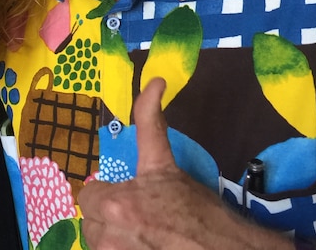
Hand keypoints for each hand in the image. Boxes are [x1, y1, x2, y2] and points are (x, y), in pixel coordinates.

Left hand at [78, 78, 292, 249]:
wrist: (227, 249)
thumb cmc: (199, 209)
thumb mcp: (166, 164)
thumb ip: (149, 124)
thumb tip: (155, 82)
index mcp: (116, 203)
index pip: (88, 196)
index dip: (108, 194)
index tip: (128, 197)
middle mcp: (110, 234)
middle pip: (92, 222)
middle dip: (110, 217)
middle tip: (140, 218)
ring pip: (100, 242)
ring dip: (116, 238)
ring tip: (146, 235)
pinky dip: (124, 249)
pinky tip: (149, 246)